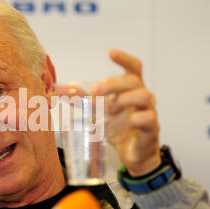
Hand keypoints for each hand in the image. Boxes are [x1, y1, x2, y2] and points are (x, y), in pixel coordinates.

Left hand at [92, 49, 160, 176]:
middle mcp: (142, 97)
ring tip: (110, 110)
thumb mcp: (99, 112)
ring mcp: (149, 112)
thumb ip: (82, 100)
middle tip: (95, 90)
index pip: (133, 68)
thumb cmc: (119, 129)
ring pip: (144, 95)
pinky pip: (149, 117)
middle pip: (134, 80)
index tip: (110, 53)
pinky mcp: (151, 128)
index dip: (124, 59)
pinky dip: (137, 118)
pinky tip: (128, 122)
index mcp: (131, 90)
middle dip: (113, 83)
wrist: (132, 155)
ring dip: (124, 99)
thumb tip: (58, 90)